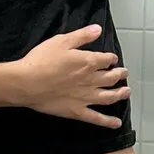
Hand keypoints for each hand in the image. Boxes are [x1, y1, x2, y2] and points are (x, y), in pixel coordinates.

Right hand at [14, 24, 130, 128]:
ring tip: (127, 92)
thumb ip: (82, 36)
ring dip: (120, 94)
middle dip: (120, 75)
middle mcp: (91, 80)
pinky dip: (108, 121)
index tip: (112, 59)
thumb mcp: (61, 41)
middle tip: (124, 73)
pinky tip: (117, 123)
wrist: (27, 83)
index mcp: (88, 62)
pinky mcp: (77, 111)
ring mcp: (85, 97)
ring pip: (109, 97)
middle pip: (111, 78)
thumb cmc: (42, 60)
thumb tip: (98, 29)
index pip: (106, 59)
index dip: (111, 58)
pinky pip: (96, 118)